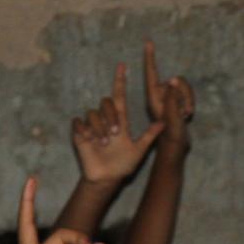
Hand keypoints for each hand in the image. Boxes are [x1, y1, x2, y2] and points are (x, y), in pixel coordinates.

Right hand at [71, 61, 164, 184]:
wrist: (107, 178)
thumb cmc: (123, 165)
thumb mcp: (138, 151)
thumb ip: (149, 136)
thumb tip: (163, 123)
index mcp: (120, 121)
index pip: (119, 96)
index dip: (120, 81)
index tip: (122, 65)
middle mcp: (106, 120)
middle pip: (106, 102)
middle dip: (110, 116)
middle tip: (114, 133)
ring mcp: (92, 126)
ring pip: (92, 113)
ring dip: (99, 127)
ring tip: (104, 143)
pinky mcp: (80, 133)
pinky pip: (79, 122)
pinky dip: (84, 129)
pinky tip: (89, 139)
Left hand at [144, 40, 194, 156]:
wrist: (175, 149)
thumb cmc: (171, 136)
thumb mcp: (172, 117)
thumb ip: (173, 98)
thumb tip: (174, 80)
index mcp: (154, 97)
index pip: (151, 73)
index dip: (150, 57)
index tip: (148, 42)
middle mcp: (160, 95)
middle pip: (176, 81)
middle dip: (185, 94)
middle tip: (185, 111)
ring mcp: (169, 99)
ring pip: (183, 87)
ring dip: (188, 100)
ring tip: (185, 115)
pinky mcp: (176, 103)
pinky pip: (186, 94)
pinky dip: (190, 103)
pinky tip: (186, 115)